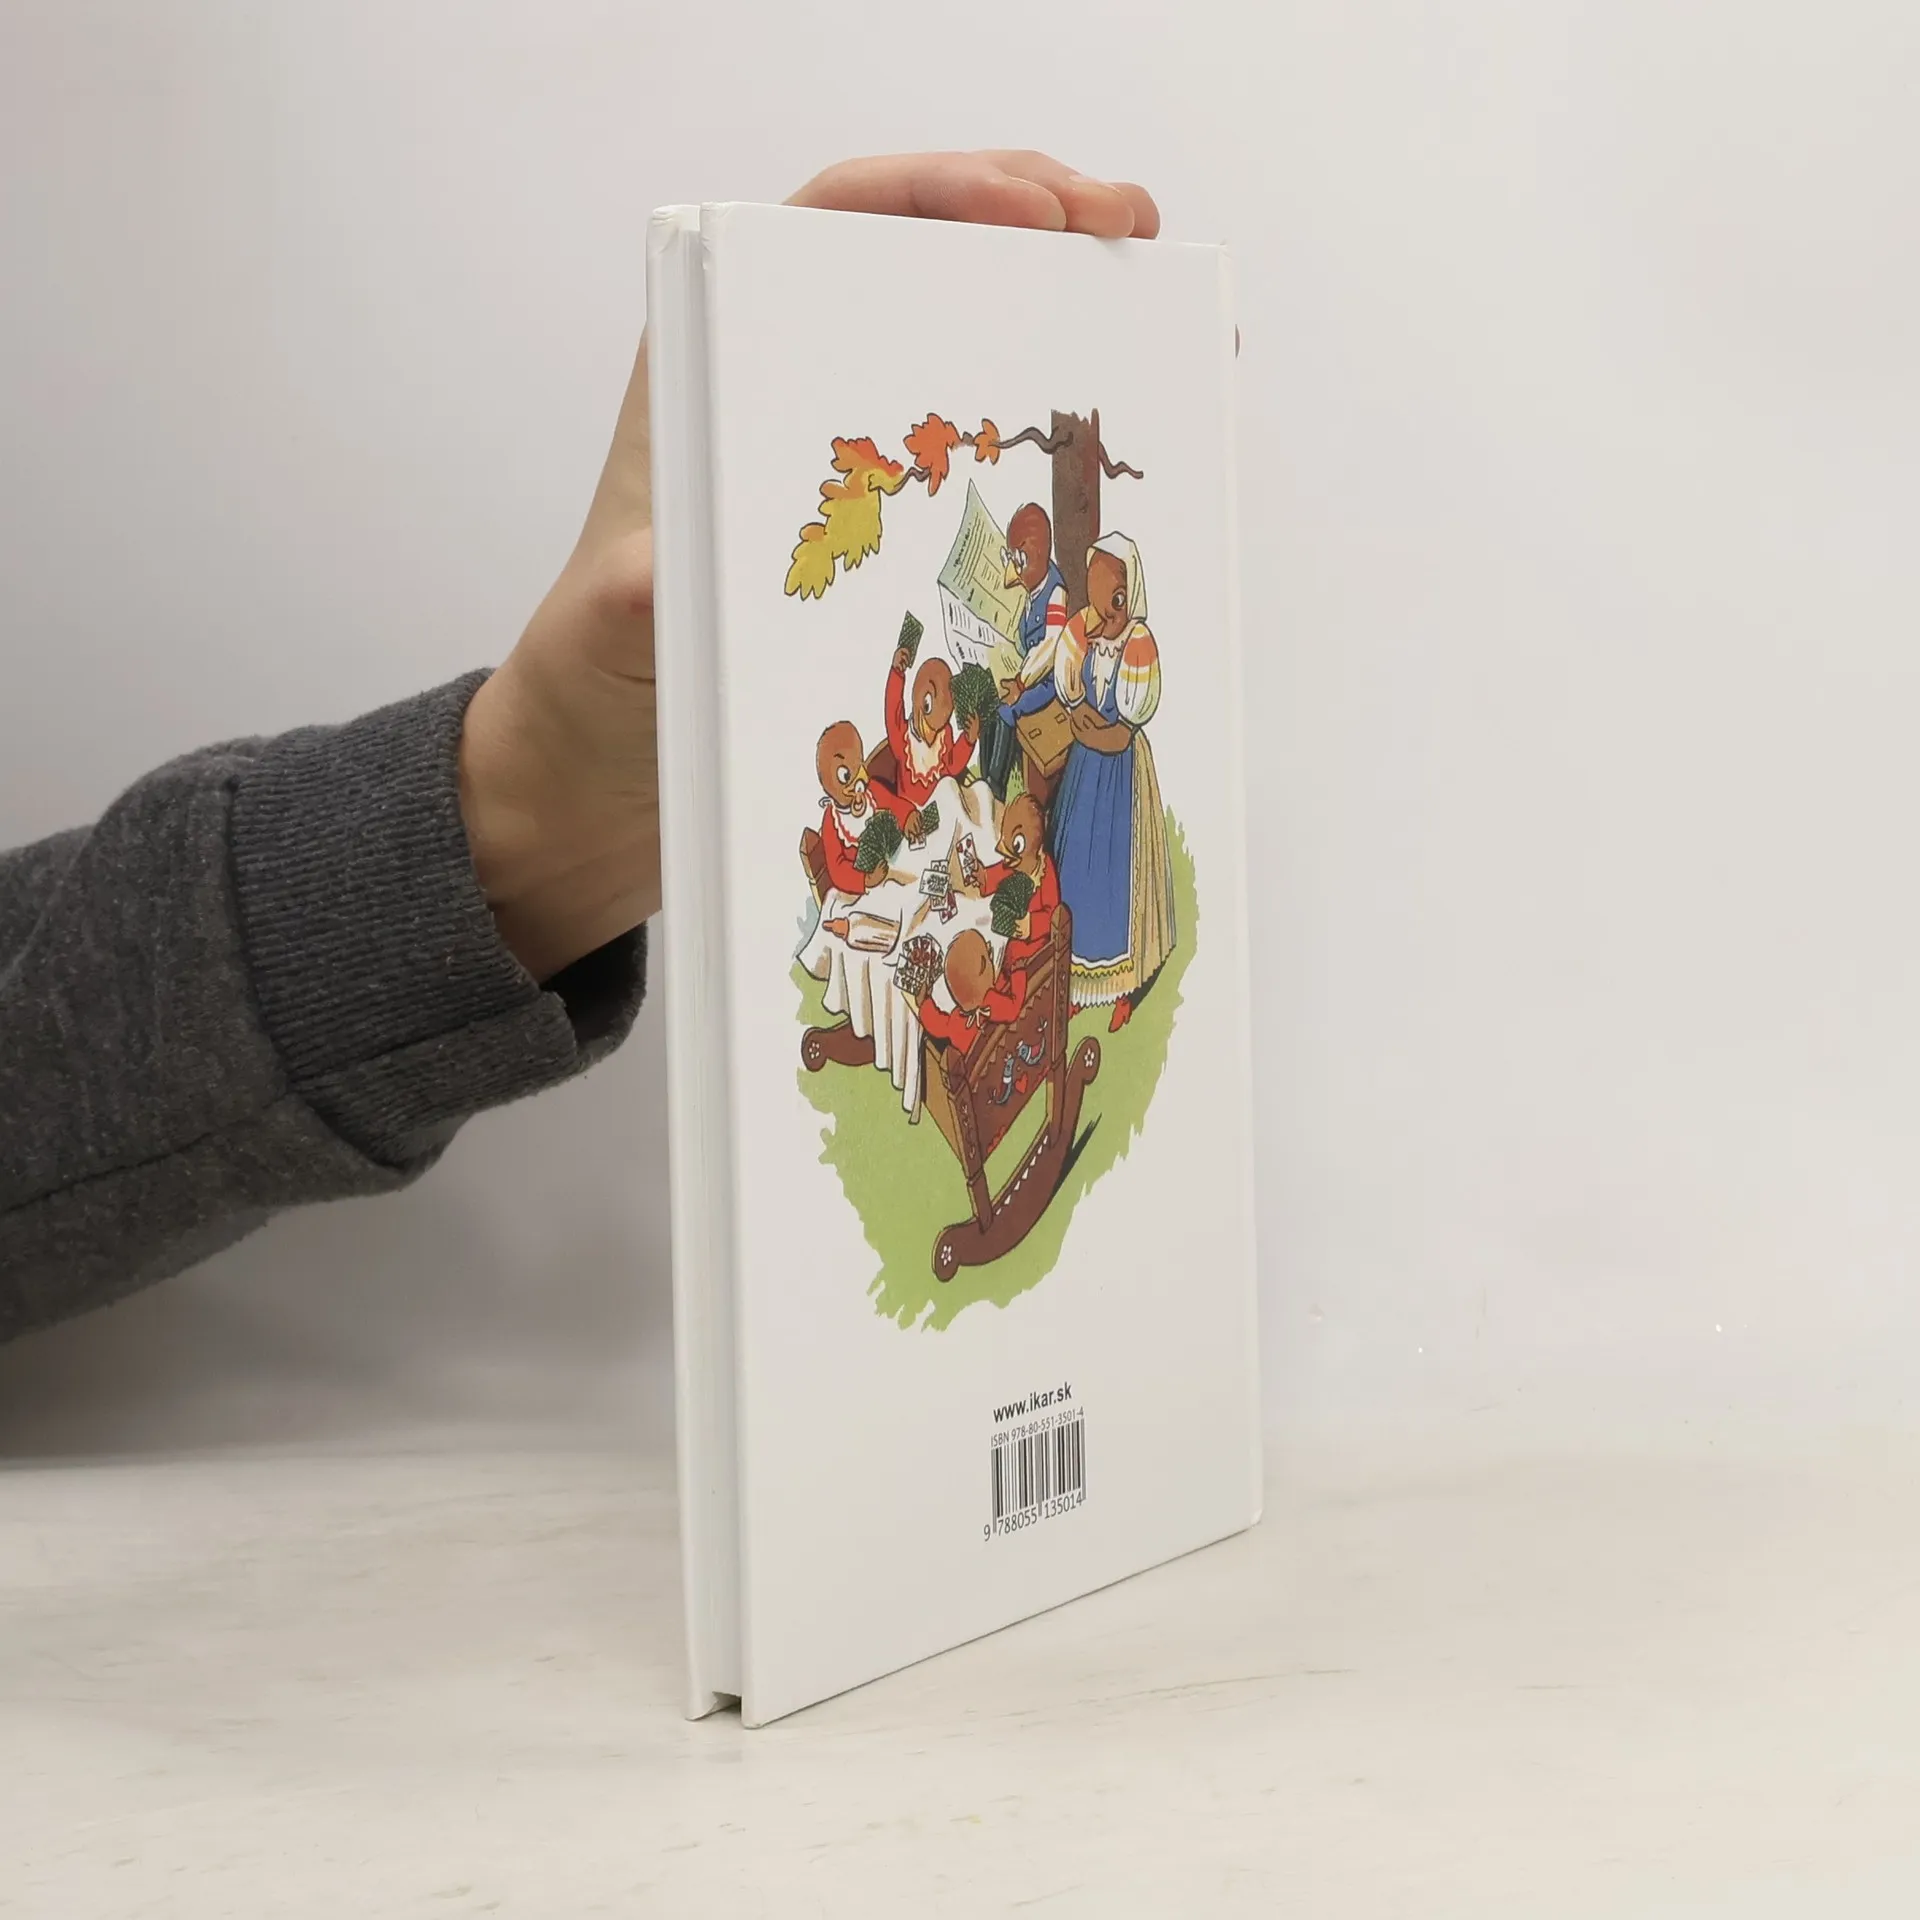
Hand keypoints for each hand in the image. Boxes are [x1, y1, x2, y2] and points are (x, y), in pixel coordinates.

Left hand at [460, 152, 1159, 981]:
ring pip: (960, 333)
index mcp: (712, 362)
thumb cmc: (594, 682)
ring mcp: (840, 450)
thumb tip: (662, 579)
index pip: (833, 218)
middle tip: (1136, 226)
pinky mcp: (879, 522)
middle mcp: (783, 382)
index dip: (942, 188)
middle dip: (1036, 217)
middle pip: (920, 250)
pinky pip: (975, 444)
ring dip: (1059, 305)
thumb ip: (636, 595)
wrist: (604, 766)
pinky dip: (1048, 423)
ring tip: (1159, 306)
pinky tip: (1111, 432)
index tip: (1036, 207)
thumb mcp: (611, 632)